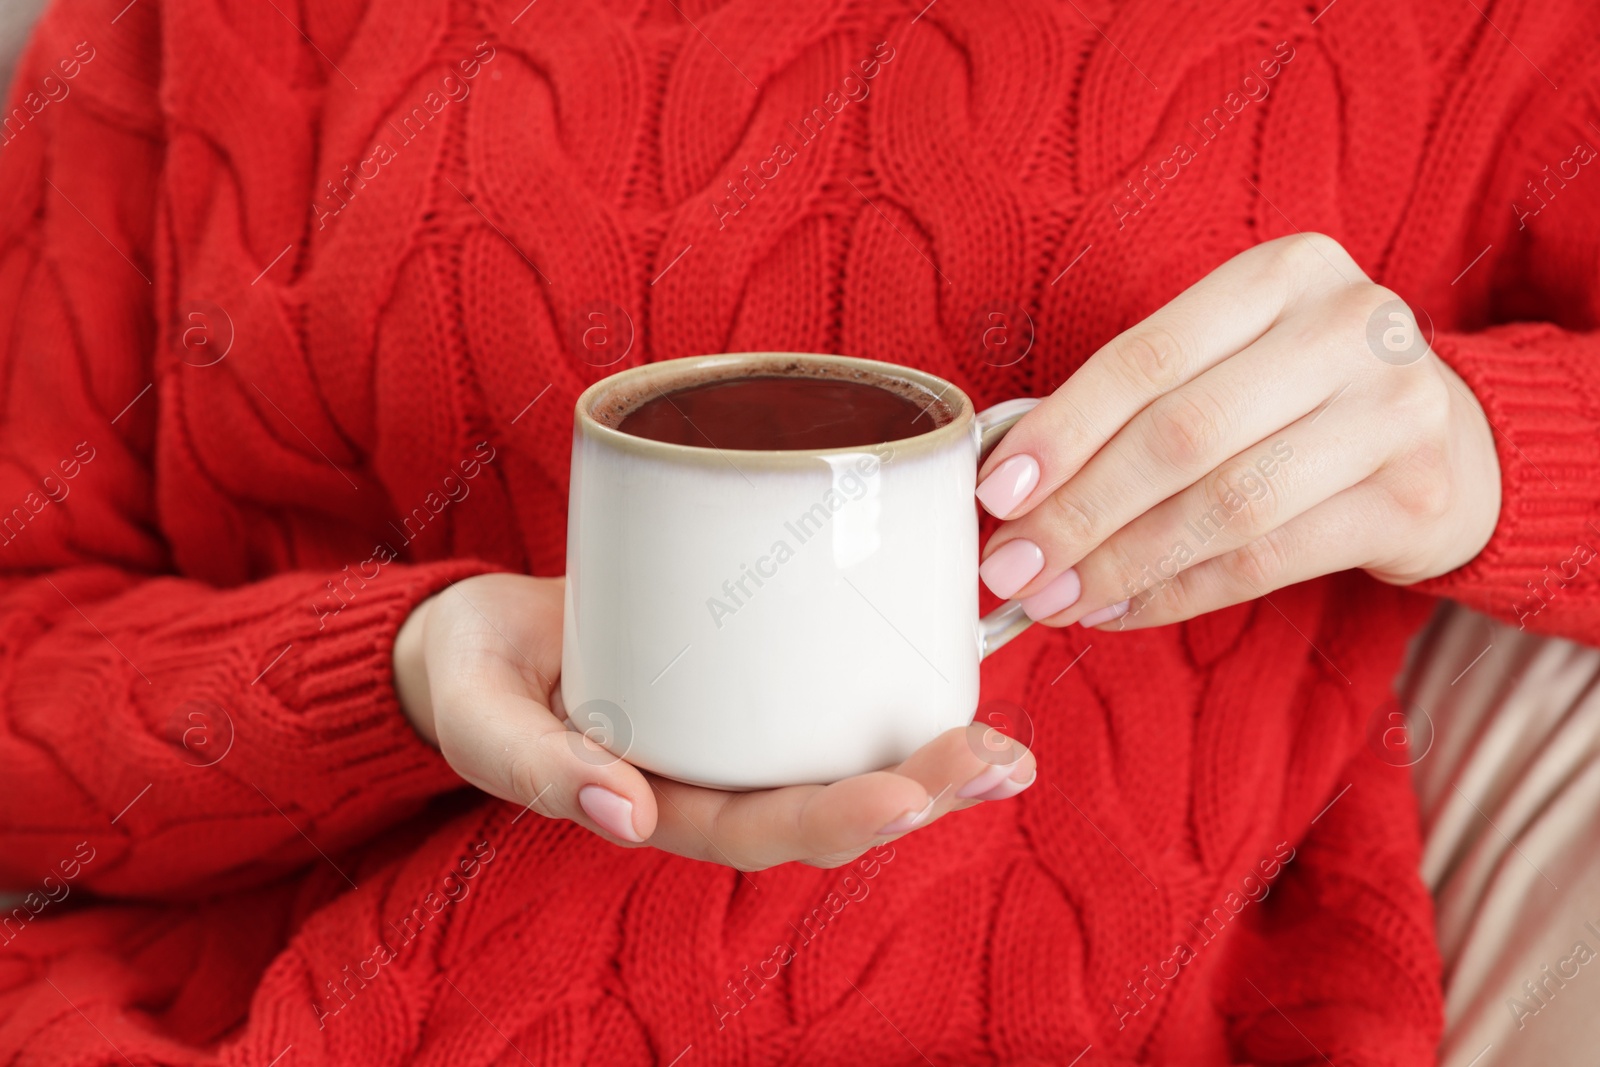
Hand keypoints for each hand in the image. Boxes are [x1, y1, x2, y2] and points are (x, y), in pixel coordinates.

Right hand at [393, 573, 1035, 868]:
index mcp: (664, 806)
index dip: (838, 822)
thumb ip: (536, 767)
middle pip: (833, 800)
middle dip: (921, 789)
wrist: (480, 636)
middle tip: (996, 759)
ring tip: (1007, 742)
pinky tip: (954, 654)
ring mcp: (740, 723)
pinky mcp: (753, 663)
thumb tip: (625, 812)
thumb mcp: (482, 722)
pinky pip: (830, 684)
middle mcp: (718, 775)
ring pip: (848, 751)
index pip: (765, 831)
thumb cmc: (477, 681)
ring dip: (933, 751)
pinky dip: (895, 679)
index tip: (904, 797)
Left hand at [973, 233, 1500, 629]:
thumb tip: (1014, 483)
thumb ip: (1140, 400)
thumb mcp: (1232, 358)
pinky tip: (1120, 609)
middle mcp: (1349, 327)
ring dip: (1120, 564)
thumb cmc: (1299, 396)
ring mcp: (1395, 411)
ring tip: (1053, 598)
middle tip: (1011, 567)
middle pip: (1181, 435)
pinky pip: (1267, 560)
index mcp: (1285, 272)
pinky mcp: (1414, 498)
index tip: (997, 493)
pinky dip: (1179, 593)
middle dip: (1079, 512)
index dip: (1061, 430)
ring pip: (1224, 506)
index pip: (1146, 356)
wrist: (1453, 439)